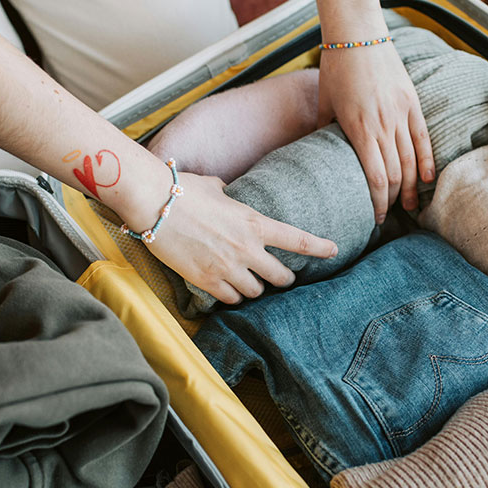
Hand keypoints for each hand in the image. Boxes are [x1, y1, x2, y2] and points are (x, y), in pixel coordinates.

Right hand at [146, 172, 337, 303]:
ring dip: (254, 289)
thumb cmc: (183, 190)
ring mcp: (227, 267)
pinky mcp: (206, 281)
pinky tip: (227, 289)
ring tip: (248, 283)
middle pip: (280, 277)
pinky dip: (232, 296)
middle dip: (284, 279)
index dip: (319, 247)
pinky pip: (231, 299)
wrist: (154, 203)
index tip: (333, 250)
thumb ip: (229, 196)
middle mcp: (246, 248)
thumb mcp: (216, 188)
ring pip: (256, 292)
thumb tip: (227, 192)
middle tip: (281, 278)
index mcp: (254, 222)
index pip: (297, 240)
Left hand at [318, 40, 434, 222]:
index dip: (378, 202)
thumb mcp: (324, 102)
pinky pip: (423, 137)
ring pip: (412, 159)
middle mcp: (382, 124)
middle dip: (393, 200)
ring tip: (410, 205)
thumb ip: (323, 130)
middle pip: (395, 174)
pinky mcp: (412, 101)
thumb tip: (319, 154)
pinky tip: (427, 179)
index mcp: (358, 129)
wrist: (358, 32)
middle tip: (391, 215)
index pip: (375, 178)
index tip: (376, 217)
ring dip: (411, 187)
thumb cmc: (336, 67)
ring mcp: (400, 113)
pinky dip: (427, 160)